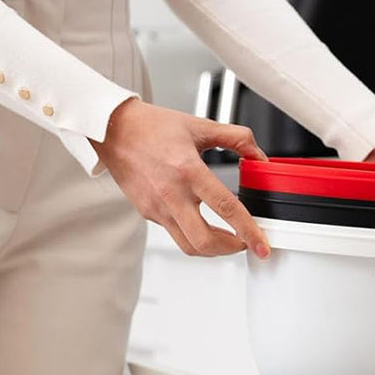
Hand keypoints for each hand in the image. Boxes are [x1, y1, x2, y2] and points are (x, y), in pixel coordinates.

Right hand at [93, 98, 270, 258]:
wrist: (113, 129)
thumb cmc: (152, 127)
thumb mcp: (200, 126)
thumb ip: (237, 138)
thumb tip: (259, 156)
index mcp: (188, 170)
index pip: (226, 208)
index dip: (249, 231)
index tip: (262, 245)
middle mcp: (171, 194)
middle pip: (205, 241)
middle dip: (232, 249)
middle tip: (246, 243)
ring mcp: (157, 207)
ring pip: (189, 245)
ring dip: (213, 248)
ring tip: (228, 239)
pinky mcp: (147, 213)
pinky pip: (174, 233)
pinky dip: (193, 235)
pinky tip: (202, 223)